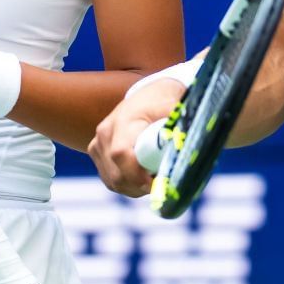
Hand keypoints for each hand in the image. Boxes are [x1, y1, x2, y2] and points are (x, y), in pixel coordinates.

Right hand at [89, 80, 186, 198]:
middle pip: (117, 175)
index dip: (137, 175)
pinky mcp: (96, 154)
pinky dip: (129, 185)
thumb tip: (187, 153)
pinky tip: (144, 178)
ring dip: (136, 188)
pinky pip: (111, 181)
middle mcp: (105, 134)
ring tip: (155, 177)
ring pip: (114, 182)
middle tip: (163, 183)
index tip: (158, 183)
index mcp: (123, 121)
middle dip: (142, 186)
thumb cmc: (163, 104)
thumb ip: (178, 133)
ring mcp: (97, 145)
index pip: (121, 154)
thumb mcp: (174, 113)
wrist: (147, 95)